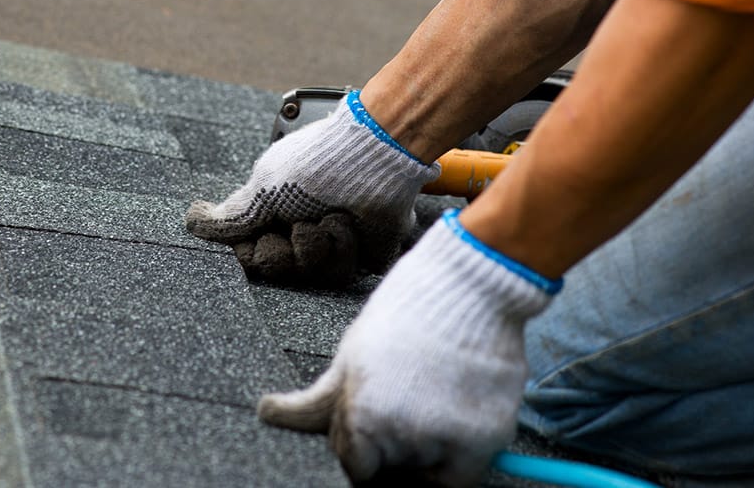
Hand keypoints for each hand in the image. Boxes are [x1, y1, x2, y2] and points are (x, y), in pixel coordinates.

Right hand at [186, 91, 438, 286]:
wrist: (373, 157)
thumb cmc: (318, 164)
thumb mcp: (264, 187)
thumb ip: (231, 216)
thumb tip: (193, 222)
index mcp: (274, 213)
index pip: (250, 256)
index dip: (254, 252)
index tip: (262, 234)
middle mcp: (299, 230)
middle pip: (277, 270)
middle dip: (287, 250)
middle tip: (298, 224)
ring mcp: (331, 244)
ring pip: (310, 276)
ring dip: (318, 244)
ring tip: (329, 216)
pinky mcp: (362, 254)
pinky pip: (343, 273)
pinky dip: (344, 246)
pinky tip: (348, 223)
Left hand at [257, 210, 559, 485]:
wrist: (472, 284)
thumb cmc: (408, 312)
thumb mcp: (353, 353)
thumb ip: (316, 400)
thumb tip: (267, 414)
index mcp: (361, 418)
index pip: (354, 464)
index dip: (364, 445)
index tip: (378, 420)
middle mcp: (401, 437)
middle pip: (391, 467)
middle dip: (396, 445)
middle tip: (411, 397)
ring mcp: (446, 439)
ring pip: (427, 470)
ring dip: (429, 445)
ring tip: (436, 392)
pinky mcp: (486, 439)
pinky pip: (463, 474)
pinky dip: (461, 453)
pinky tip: (457, 409)